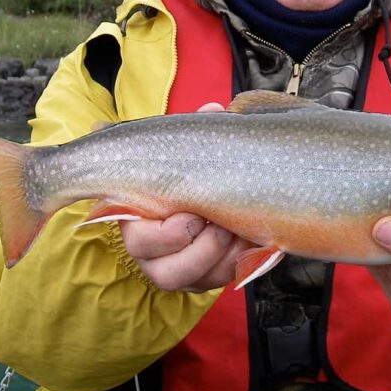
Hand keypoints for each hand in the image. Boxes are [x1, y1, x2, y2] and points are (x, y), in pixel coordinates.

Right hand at [118, 102, 255, 292]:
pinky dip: (238, 262)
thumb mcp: (185, 151)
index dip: (169, 233)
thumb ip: (196, 132)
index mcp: (138, 221)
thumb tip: (213, 109)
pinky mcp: (203, 279)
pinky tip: (251, 239)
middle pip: (166, 272)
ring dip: (221, 256)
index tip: (193, 215)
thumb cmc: (185, 171)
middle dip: (201, 247)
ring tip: (237, 230)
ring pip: (193, 281)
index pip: (142, 240)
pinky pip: (219, 282)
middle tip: (219, 223)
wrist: (204, 195)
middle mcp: (152, 254)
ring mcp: (178, 270)